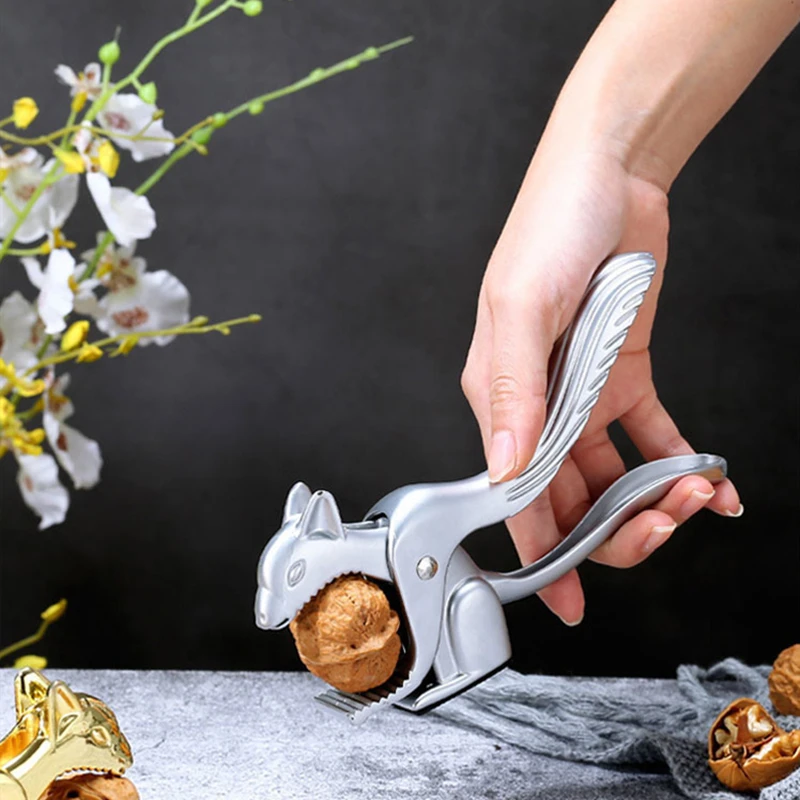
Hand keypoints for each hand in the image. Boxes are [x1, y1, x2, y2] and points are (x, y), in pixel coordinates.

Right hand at [461, 147, 740, 625]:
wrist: (609, 172)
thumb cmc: (552, 225)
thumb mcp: (522, 302)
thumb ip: (511, 389)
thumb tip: (504, 468)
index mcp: (500, 396)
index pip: (517, 495)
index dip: (541, 555)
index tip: (568, 603)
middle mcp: (536, 403)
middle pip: (571, 498)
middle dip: (617, 529)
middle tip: (666, 524)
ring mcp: (583, 392)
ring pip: (613, 477)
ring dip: (657, 498)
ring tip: (700, 489)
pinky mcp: (624, 374)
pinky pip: (650, 435)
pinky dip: (680, 462)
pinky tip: (714, 479)